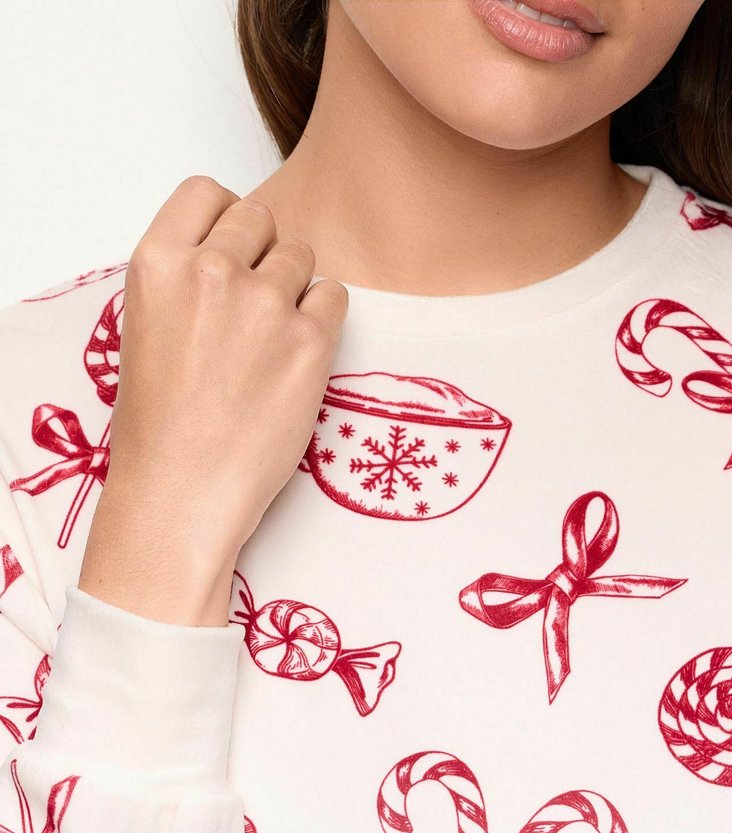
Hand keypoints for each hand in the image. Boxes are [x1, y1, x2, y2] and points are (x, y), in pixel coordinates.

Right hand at [78, 174, 348, 625]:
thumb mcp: (145, 328)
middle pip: (261, 220)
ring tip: (272, 342)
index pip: (206, 192)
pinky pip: (334, 297)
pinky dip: (323, 319)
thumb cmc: (159, 426)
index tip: (231, 250)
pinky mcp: (310, 342)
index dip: (225, 220)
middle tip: (255, 306)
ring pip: (302, 256)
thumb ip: (184, 279)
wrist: (181, 491)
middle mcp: (211, 270)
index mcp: (157, 262)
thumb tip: (232, 257)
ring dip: (295, 288)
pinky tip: (299, 355)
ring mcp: (264, 303)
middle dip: (263, 254)